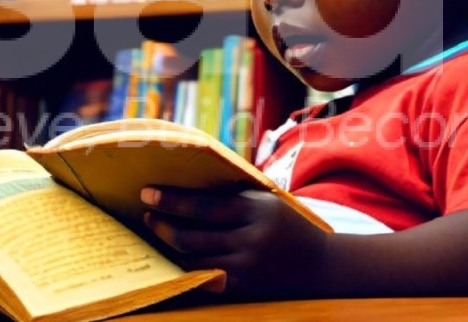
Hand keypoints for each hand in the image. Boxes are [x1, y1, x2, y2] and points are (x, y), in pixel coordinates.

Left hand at [140, 186, 327, 299]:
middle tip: (145, 214)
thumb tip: (188, 180)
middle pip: (193, 235)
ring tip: (155, 230)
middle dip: (163, 224)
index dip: (172, 200)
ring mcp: (247, 267)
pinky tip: (174, 254)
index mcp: (256, 211)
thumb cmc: (285, 224)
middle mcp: (251, 240)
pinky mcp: (244, 288)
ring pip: (194, 258)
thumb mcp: (264, 200)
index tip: (147, 193)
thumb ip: (231, 193)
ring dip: (170, 245)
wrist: (321, 265)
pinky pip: (205, 276)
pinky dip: (187, 264)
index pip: (203, 206)